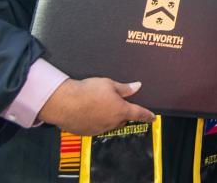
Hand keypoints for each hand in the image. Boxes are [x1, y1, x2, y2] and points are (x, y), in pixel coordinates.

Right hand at [37, 78, 154, 135]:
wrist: (64, 103)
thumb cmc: (86, 91)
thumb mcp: (109, 84)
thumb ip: (125, 88)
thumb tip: (137, 86)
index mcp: (121, 110)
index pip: (139, 113)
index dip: (147, 115)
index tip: (152, 118)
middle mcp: (112, 122)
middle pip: (123, 118)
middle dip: (122, 112)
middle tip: (114, 102)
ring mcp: (100, 129)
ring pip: (110, 123)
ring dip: (108, 116)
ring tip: (97, 105)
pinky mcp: (88, 132)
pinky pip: (97, 127)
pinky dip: (96, 121)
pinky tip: (88, 112)